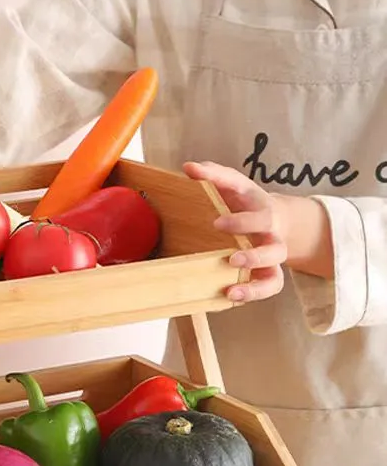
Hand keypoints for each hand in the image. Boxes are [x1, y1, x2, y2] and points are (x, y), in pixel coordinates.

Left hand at [183, 161, 287, 302]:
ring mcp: (271, 260)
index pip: (260, 217)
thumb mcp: (232, 184)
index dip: (242, 222)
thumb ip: (212, 175)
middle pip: (275, 250)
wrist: (272, 217)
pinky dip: (252, 296)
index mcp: (264, 213)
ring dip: (255, 287)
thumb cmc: (245, 201)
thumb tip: (189, 167)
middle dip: (255, 256)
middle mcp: (272, 238)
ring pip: (275, 278)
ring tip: (232, 290)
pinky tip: (230, 297)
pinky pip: (267, 290)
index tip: (217, 223)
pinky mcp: (266, 276)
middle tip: (231, 259)